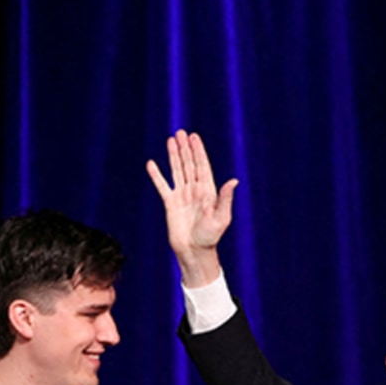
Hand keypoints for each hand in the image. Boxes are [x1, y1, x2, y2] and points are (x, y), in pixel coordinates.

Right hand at [146, 129, 236, 284]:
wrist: (194, 252)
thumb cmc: (211, 237)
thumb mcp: (221, 218)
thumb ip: (225, 198)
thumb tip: (233, 180)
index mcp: (208, 191)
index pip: (202, 166)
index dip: (198, 151)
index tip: (194, 137)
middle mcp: (195, 191)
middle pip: (189, 164)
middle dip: (185, 148)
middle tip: (180, 133)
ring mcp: (182, 196)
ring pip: (177, 171)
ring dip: (174, 156)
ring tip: (170, 140)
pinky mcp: (170, 204)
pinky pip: (162, 186)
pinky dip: (157, 175)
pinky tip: (152, 164)